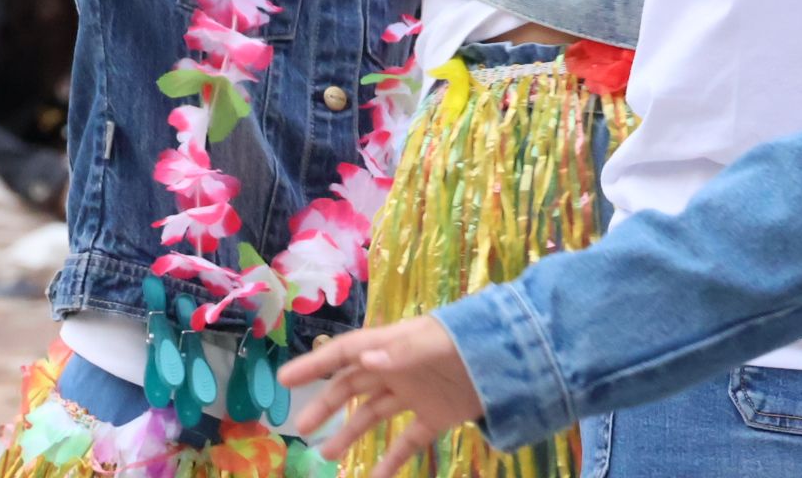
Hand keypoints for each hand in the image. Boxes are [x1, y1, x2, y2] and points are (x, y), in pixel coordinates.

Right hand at [282, 317, 484, 469]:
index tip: (285, 380)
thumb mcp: (436, 343)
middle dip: (327, 405)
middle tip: (300, 428)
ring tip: (325, 453)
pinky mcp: (438, 415)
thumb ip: (402, 352)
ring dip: (350, 432)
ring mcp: (418, 393)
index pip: (347, 353)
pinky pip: (407, 440)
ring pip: (374, 413)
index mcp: (394, 346)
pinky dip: (390, 460)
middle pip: (354, 385)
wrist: (516, 358)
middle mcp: (400, 368)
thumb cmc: (472, 341)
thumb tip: (362, 359)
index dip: (316, 365)